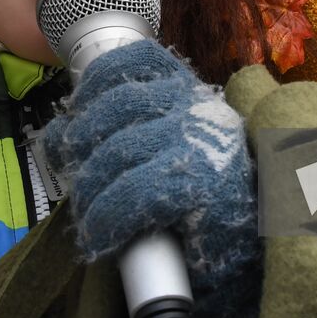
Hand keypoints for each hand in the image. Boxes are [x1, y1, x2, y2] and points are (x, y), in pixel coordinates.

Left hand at [42, 41, 259, 317]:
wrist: (256, 257)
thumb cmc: (209, 208)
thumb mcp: (169, 155)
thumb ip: (123, 135)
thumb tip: (60, 134)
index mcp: (192, 95)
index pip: (140, 60)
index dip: (99, 80)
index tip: (76, 111)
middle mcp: (199, 109)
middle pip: (118, 105)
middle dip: (83, 144)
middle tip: (77, 183)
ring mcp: (202, 143)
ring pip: (118, 152)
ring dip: (90, 192)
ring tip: (88, 220)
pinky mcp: (202, 185)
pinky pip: (132, 196)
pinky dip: (107, 219)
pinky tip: (103, 236)